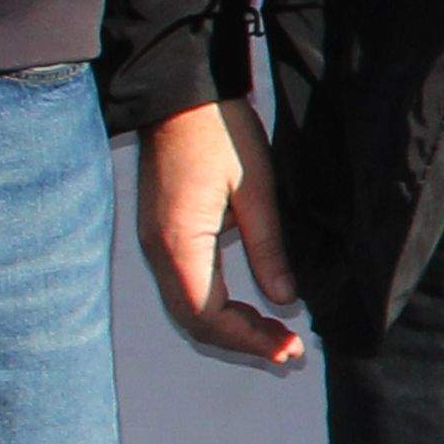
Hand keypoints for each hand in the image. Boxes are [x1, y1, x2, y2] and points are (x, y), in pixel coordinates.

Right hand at [139, 99, 303, 368]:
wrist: (180, 92)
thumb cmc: (218, 130)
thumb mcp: (257, 188)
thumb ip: (269, 247)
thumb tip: (284, 299)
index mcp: (179, 241)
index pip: (207, 315)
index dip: (246, 339)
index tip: (286, 348)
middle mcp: (159, 249)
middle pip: (194, 319)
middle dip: (240, 340)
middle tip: (287, 351)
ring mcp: (156, 241)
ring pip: (188, 306)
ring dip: (229, 326)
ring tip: (274, 336)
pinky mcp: (162, 232)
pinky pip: (186, 285)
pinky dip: (217, 305)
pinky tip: (248, 306)